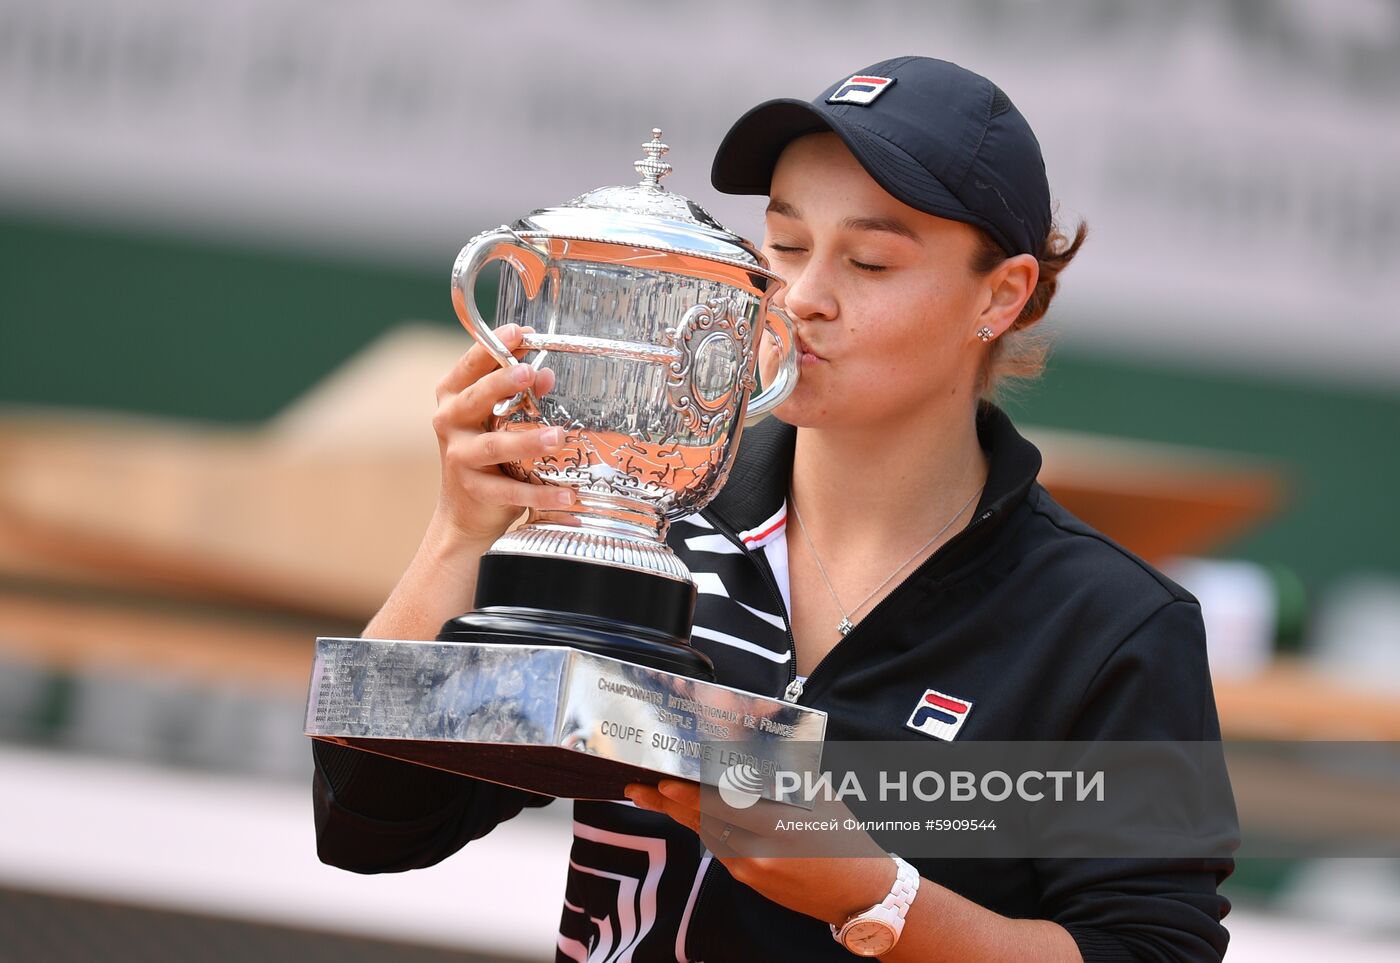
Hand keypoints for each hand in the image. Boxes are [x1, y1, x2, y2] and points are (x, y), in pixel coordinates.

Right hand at [429, 324, 573, 544]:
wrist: (465, 511)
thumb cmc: (488, 453)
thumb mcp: (499, 418)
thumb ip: (520, 394)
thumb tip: (547, 375)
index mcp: (454, 396)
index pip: (472, 364)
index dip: (494, 346)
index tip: (520, 332)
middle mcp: (449, 421)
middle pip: (475, 397)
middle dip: (501, 382)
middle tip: (530, 373)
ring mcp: (459, 456)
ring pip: (493, 445)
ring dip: (527, 440)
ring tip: (558, 436)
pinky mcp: (474, 490)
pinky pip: (510, 491)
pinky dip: (540, 494)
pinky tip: (567, 495)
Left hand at [625, 779, 893, 926]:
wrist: (863, 895)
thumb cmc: (846, 839)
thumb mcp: (818, 797)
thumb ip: (782, 774)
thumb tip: (751, 746)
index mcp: (776, 825)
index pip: (721, 804)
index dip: (687, 793)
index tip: (663, 779)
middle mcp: (757, 851)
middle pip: (703, 821)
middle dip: (668, 803)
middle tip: (639, 788)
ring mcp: (751, 871)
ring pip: (707, 835)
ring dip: (682, 815)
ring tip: (655, 796)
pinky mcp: (751, 881)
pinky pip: (720, 849)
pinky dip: (705, 829)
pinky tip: (692, 814)